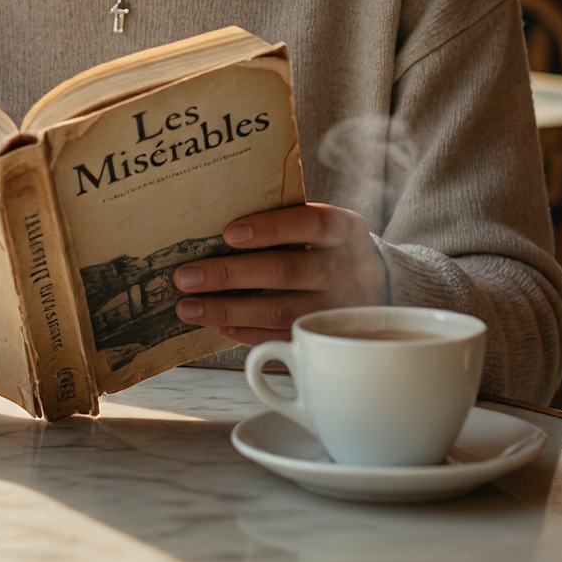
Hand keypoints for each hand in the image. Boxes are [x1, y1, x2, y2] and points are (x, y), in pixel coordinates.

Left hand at [171, 203, 386, 346]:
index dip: (271, 227)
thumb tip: (214, 229)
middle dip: (231, 274)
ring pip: (280, 311)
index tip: (229, 233)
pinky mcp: (327, 338)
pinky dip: (246, 333)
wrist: (375, 287)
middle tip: (186, 277)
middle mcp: (350, 269)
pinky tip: (218, 325)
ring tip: (189, 307)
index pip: (312, 223)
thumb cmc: (328, 249)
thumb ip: (285, 224)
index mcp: (347, 230)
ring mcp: (341, 308)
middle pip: (287, 271)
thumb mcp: (320, 229)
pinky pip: (282, 338)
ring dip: (229, 310)